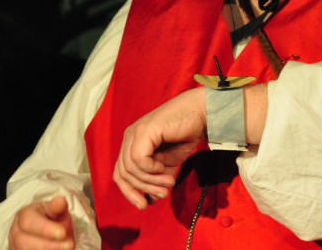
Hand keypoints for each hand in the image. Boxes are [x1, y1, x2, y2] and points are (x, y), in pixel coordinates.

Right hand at [9, 195, 74, 249]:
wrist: (49, 229)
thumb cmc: (52, 217)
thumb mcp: (57, 210)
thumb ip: (57, 208)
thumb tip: (60, 201)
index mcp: (24, 215)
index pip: (29, 222)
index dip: (46, 229)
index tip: (63, 233)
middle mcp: (16, 231)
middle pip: (25, 242)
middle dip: (49, 245)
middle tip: (69, 245)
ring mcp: (15, 245)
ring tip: (67, 248)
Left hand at [113, 87, 206, 209]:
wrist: (200, 115)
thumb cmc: (186, 135)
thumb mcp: (168, 164)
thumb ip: (157, 179)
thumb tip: (150, 201)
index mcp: (132, 144)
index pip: (120, 174)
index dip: (130, 192)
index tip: (144, 205)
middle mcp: (129, 137)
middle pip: (123, 174)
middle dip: (142, 189)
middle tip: (163, 194)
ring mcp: (134, 133)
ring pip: (131, 169)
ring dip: (150, 181)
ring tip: (169, 183)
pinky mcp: (143, 132)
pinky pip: (138, 160)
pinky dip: (151, 169)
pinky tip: (164, 167)